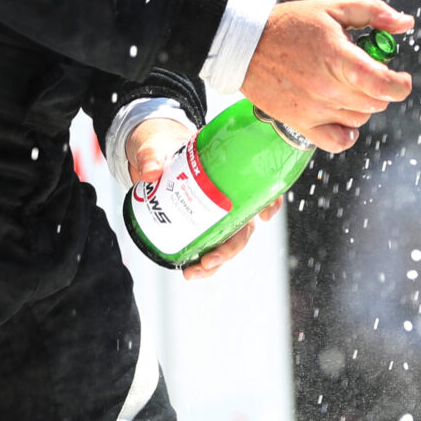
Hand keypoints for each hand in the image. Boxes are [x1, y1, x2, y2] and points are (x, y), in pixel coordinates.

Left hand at [123, 117, 280, 281]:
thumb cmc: (162, 149)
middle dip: (230, 248)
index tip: (263, 216)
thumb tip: (150, 172)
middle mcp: (229, 197)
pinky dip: (204, 263)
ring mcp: (216, 214)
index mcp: (227, 173)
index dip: (269, 202)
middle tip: (209, 259)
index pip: (260, 186)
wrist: (150, 159)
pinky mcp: (201, 225)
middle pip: (243, 226)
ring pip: (228, 242)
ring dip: (216, 261)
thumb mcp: (155, 149)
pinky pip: (210, 246)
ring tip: (193, 271)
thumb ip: (151, 158)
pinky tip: (190, 270)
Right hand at [240, 0, 414, 150]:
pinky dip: (346, 133)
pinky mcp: (300, 123)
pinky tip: (342, 115)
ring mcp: (313, 109)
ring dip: (363, 104)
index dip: (400, 85)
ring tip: (346, 85)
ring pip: (360, 118)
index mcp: (337, 57)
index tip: (401, 79)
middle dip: (380, 88)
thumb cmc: (290, 25)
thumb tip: (405, 23)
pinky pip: (337, 141)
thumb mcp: (333, 9)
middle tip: (365, 71)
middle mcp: (326, 88)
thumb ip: (373, 13)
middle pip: (376, 102)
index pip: (382, 84)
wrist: (245, 46)